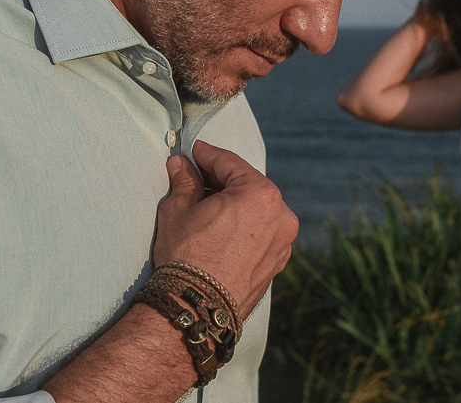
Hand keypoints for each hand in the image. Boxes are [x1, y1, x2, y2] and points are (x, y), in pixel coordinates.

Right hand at [154, 140, 297, 315]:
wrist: (196, 309)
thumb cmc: (187, 257)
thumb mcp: (178, 210)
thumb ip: (184, 181)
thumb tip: (180, 165)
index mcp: (261, 195)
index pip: (229, 163)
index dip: (206, 155)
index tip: (193, 152)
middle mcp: (281, 216)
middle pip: (246, 185)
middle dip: (219, 181)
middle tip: (193, 177)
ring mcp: (282, 242)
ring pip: (255, 210)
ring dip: (233, 204)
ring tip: (203, 206)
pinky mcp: (276, 263)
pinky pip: (260, 233)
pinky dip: (243, 226)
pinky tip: (219, 230)